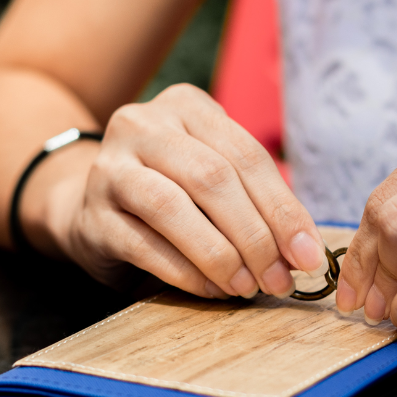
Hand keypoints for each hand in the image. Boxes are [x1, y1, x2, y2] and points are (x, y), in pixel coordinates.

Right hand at [38, 84, 326, 295]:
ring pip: (173, 207)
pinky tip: (211, 289)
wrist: (88, 208)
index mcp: (186, 106)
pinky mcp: (91, 215)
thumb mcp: (213, 178)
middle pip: (213, 178)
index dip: (283, 209)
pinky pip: (143, 245)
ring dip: (219, 255)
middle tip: (278, 279)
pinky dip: (185, 272)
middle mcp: (143, 125)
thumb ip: (255, 201)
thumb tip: (303, 251)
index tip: (307, 254)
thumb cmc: (170, 192)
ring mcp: (109, 167)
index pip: (247, 155)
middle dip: (255, 236)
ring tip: (246, 287)